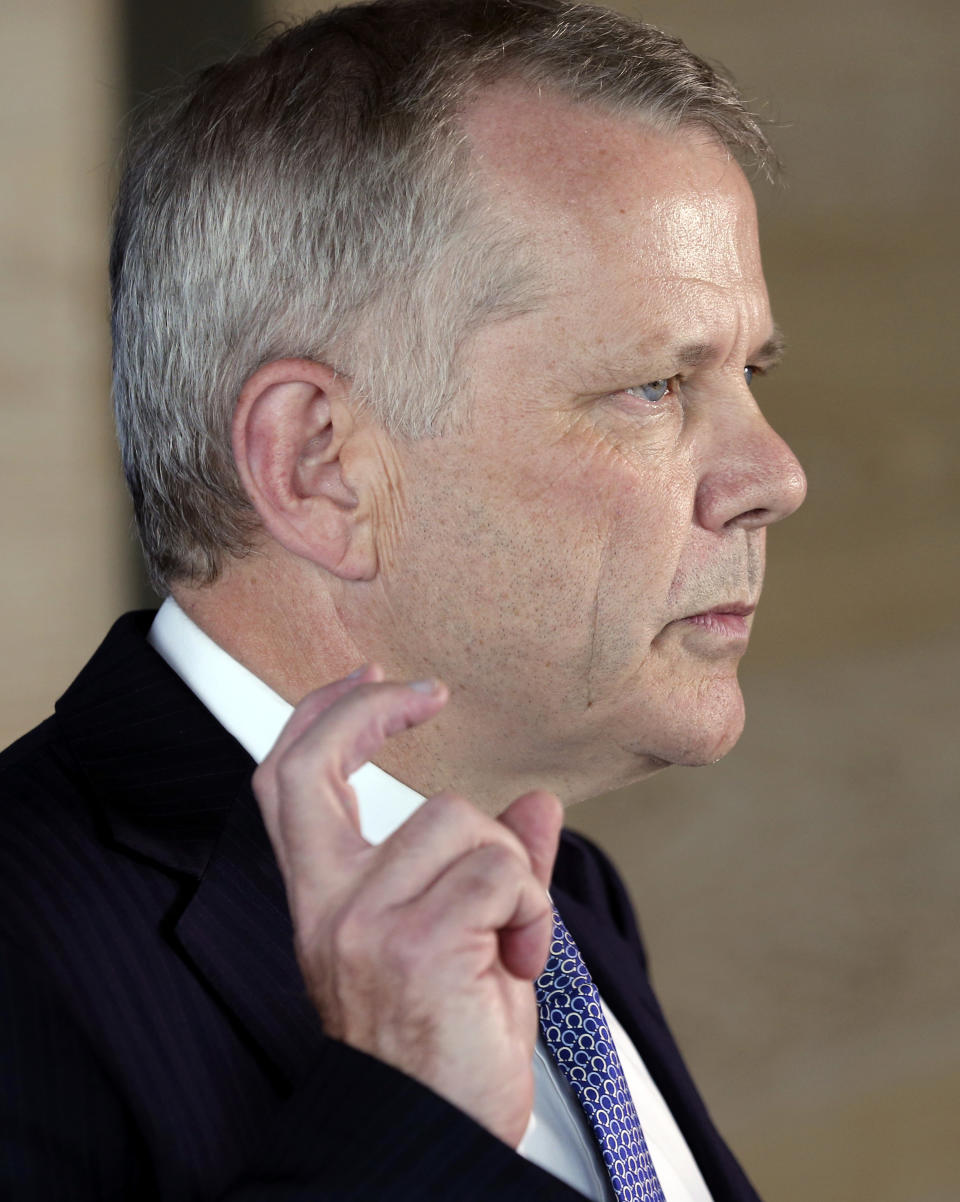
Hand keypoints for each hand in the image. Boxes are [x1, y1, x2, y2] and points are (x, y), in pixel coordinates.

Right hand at [252, 665, 562, 1146]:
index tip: (371, 679)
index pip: (284, 782)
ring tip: (511, 934)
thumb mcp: (457, 944)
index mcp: (320, 901)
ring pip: (460, 820)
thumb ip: (488, 866)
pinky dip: (531, 906)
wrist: (433, 1141)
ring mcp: (365, 924)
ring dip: (507, 865)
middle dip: (371, 707)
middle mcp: (327, 906)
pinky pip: (501, 870)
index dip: (321, 715)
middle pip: (317, 765)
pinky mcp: (418, 945)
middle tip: (428, 694)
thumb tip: (536, 802)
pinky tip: (521, 956)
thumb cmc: (443, 1050)